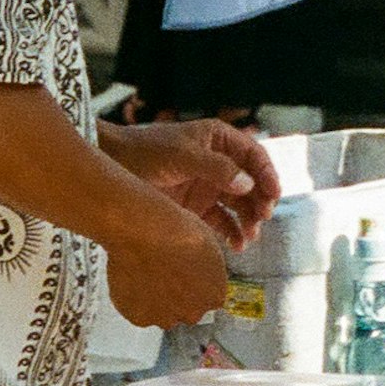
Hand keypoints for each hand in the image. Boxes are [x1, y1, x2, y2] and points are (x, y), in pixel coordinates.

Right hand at [104, 199, 240, 328]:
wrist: (141, 234)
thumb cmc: (175, 231)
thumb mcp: (206, 243)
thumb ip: (206, 266)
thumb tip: (199, 266)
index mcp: (215, 295)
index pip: (209, 298)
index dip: (196, 283)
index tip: (186, 272)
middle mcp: (193, 312)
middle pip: (187, 309)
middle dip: (178, 296)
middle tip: (165, 273)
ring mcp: (165, 318)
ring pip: (162, 313)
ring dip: (156, 299)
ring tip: (146, 274)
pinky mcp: (140, 318)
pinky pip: (138, 312)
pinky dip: (135, 300)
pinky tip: (133, 279)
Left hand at [105, 118, 282, 249]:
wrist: (110, 168)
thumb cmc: (144, 152)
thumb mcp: (181, 155)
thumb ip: (216, 168)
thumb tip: (248, 185)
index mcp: (218, 140)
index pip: (253, 155)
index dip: (267, 174)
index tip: (273, 194)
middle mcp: (218, 163)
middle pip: (251, 183)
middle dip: (260, 201)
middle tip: (262, 217)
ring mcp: (208, 186)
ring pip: (239, 205)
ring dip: (249, 220)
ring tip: (250, 236)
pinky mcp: (196, 208)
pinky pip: (222, 222)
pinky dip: (232, 233)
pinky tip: (237, 245)